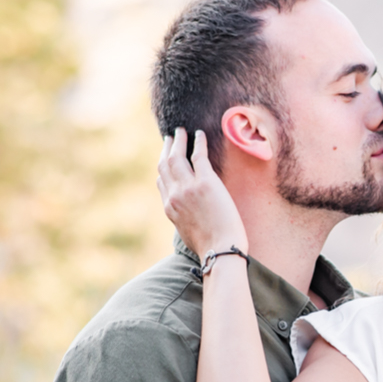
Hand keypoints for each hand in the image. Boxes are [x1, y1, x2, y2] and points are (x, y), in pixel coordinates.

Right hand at [157, 127, 247, 254]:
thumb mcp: (188, 233)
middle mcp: (175, 195)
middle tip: (170, 137)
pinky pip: (198, 155)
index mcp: (169, 209)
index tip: (166, 159)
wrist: (221, 250)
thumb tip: (190, 216)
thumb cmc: (211, 247)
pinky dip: (198, 142)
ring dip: (179, 141)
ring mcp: (188, 188)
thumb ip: (184, 219)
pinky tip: (200, 134)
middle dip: (167, 149)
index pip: (161, 182)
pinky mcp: (206, 182)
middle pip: (165, 165)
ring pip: (177, 156)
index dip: (163, 168)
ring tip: (182, 131)